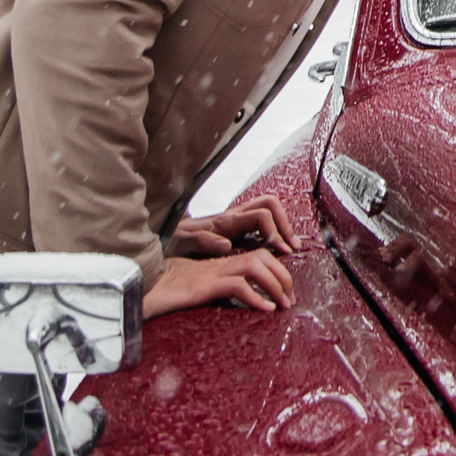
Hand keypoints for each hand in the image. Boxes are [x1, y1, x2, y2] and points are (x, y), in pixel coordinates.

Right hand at [144, 248, 295, 317]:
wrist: (136, 290)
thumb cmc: (161, 294)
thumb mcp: (193, 292)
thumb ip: (214, 293)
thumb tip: (234, 307)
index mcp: (217, 265)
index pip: (256, 256)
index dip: (276, 271)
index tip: (285, 294)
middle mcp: (217, 265)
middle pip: (262, 257)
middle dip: (283, 277)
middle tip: (290, 301)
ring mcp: (210, 273)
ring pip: (255, 265)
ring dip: (275, 284)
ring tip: (283, 305)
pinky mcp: (202, 286)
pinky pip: (236, 285)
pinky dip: (255, 297)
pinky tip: (265, 310)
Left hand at [170, 192, 296, 257]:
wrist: (163, 237)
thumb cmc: (171, 242)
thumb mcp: (181, 243)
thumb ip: (201, 241)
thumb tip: (226, 245)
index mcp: (225, 220)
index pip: (261, 215)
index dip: (274, 231)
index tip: (280, 250)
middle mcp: (233, 215)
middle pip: (270, 204)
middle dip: (285, 223)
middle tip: (292, 246)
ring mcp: (235, 219)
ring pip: (268, 209)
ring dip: (282, 225)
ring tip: (291, 246)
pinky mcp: (235, 227)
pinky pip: (262, 220)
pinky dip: (274, 230)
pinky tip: (276, 247)